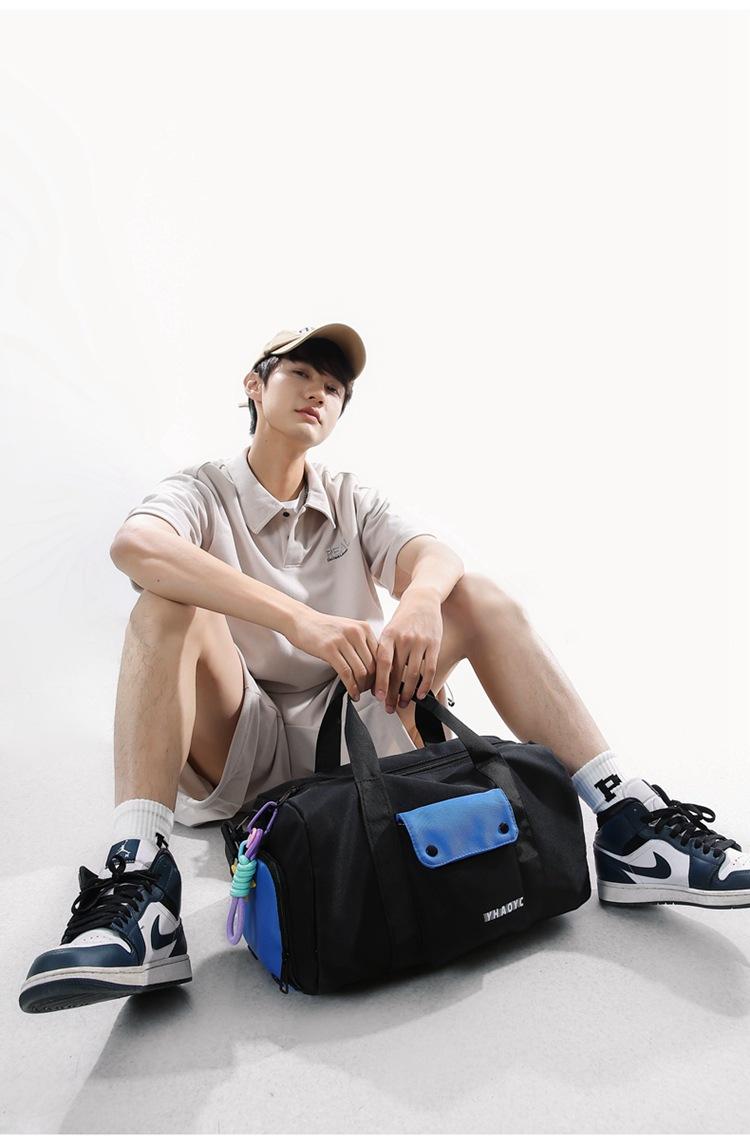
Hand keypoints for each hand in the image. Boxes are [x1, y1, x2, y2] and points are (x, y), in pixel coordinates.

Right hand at [287, 608, 378, 701]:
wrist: (301, 620)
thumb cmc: (324, 628)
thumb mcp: (349, 630)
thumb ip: (363, 644)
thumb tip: (376, 666)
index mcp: (364, 628)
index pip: (380, 655)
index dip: (382, 673)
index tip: (379, 683)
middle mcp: (356, 633)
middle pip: (372, 665)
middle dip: (372, 682)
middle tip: (369, 691)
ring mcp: (342, 641)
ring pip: (361, 671)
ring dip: (362, 686)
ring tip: (360, 693)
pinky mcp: (329, 650)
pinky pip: (346, 673)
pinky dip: (351, 687)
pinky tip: (352, 693)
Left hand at [374, 588, 442, 712]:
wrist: (422, 599)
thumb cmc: (403, 617)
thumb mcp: (389, 629)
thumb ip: (384, 650)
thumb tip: (377, 676)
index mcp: (389, 635)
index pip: (383, 663)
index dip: (381, 681)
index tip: (378, 697)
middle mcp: (404, 639)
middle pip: (398, 672)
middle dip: (393, 694)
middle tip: (389, 707)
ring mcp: (420, 642)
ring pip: (413, 674)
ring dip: (408, 692)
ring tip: (404, 703)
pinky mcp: (434, 644)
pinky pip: (430, 669)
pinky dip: (425, 684)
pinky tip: (420, 694)